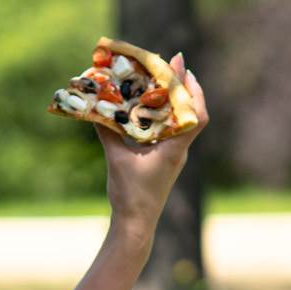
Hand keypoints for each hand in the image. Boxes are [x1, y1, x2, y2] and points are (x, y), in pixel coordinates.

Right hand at [100, 52, 207, 236]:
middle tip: (169, 64)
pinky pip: (168, 132)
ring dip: (173, 101)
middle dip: (181, 87)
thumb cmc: (129, 194)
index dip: (193, 90)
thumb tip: (95, 110)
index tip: (183, 67)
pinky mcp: (164, 162)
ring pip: (179, 122)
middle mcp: (178, 151)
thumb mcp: (116, 159)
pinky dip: (162, 116)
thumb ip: (108, 133)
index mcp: (174, 150)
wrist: (135, 225)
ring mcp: (173, 157)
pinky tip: (148, 108)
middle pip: (189, 113)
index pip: (195, 116)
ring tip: (159, 81)